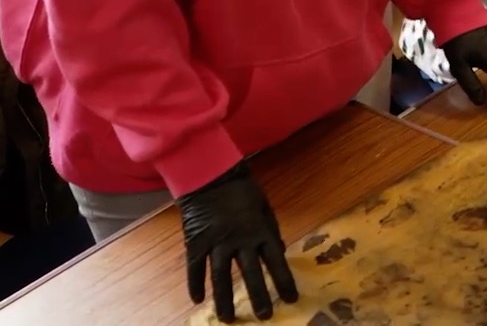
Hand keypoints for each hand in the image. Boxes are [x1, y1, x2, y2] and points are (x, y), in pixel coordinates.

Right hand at [178, 161, 296, 322]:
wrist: (212, 175)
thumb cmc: (243, 191)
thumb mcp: (266, 208)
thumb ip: (270, 232)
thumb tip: (278, 253)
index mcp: (262, 230)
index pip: (276, 261)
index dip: (284, 281)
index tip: (291, 299)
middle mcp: (241, 240)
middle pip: (250, 273)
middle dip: (258, 296)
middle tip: (265, 317)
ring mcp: (216, 242)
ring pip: (221, 276)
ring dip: (224, 299)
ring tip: (228, 319)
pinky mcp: (196, 241)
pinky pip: (195, 267)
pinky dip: (195, 284)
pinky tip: (198, 300)